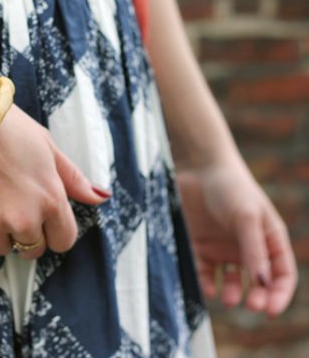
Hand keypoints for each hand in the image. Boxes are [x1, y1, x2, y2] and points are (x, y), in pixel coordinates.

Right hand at [0, 105, 109, 258]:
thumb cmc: (5, 128)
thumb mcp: (46, 146)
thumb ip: (73, 178)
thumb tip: (101, 197)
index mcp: (51, 200)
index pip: (63, 241)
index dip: (53, 230)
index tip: (41, 217)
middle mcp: (24, 219)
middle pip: (32, 250)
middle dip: (24, 232)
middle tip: (8, 202)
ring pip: (0, 248)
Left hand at [176, 159, 296, 316]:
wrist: (196, 167)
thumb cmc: (229, 187)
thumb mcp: (246, 218)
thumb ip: (253, 250)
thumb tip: (263, 284)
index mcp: (269, 238)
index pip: (282, 274)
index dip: (280, 294)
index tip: (271, 310)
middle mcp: (248, 246)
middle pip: (258, 282)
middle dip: (258, 297)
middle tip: (251, 306)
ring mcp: (223, 247)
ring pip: (232, 281)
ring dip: (233, 293)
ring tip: (229, 299)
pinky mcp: (200, 246)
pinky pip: (205, 272)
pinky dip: (207, 283)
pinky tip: (208, 289)